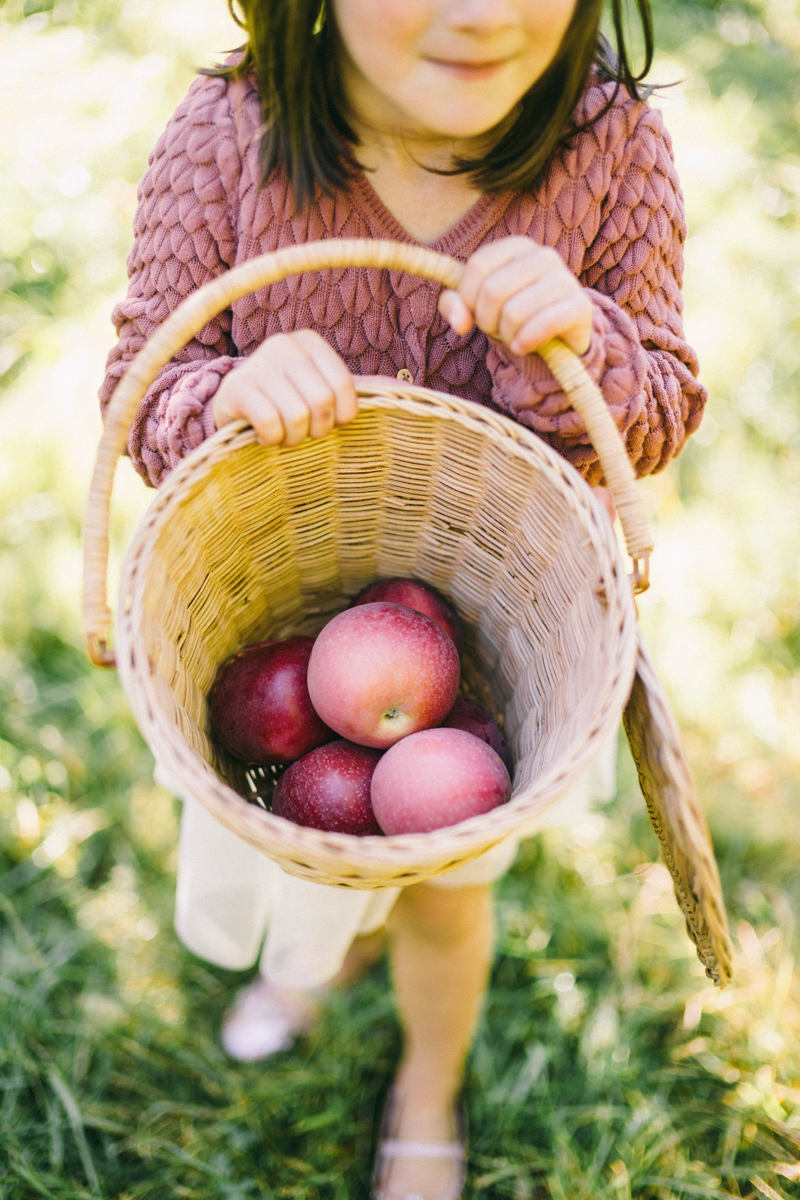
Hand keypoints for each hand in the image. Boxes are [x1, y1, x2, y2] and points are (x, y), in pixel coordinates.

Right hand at [213, 330, 357, 445]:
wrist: (231, 408)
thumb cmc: (284, 402)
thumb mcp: (318, 388)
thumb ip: (353, 390)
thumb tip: (404, 390)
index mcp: (309, 342)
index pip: (343, 385)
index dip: (341, 416)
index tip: (330, 423)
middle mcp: (283, 345)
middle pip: (321, 402)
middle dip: (317, 430)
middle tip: (304, 433)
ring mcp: (257, 364)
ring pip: (296, 415)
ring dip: (293, 438)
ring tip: (284, 435)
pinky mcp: (236, 387)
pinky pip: (270, 424)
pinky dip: (271, 440)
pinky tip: (264, 436)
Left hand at [438, 237, 592, 357]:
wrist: (558, 337)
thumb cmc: (513, 315)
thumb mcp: (478, 306)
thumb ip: (456, 306)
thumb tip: (459, 322)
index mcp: (518, 246)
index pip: (478, 266)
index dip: (468, 298)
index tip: (476, 312)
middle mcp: (544, 255)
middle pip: (493, 290)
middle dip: (487, 320)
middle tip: (497, 329)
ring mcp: (565, 279)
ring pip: (514, 312)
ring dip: (506, 335)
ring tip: (513, 336)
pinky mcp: (580, 306)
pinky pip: (543, 325)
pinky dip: (525, 342)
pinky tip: (523, 346)